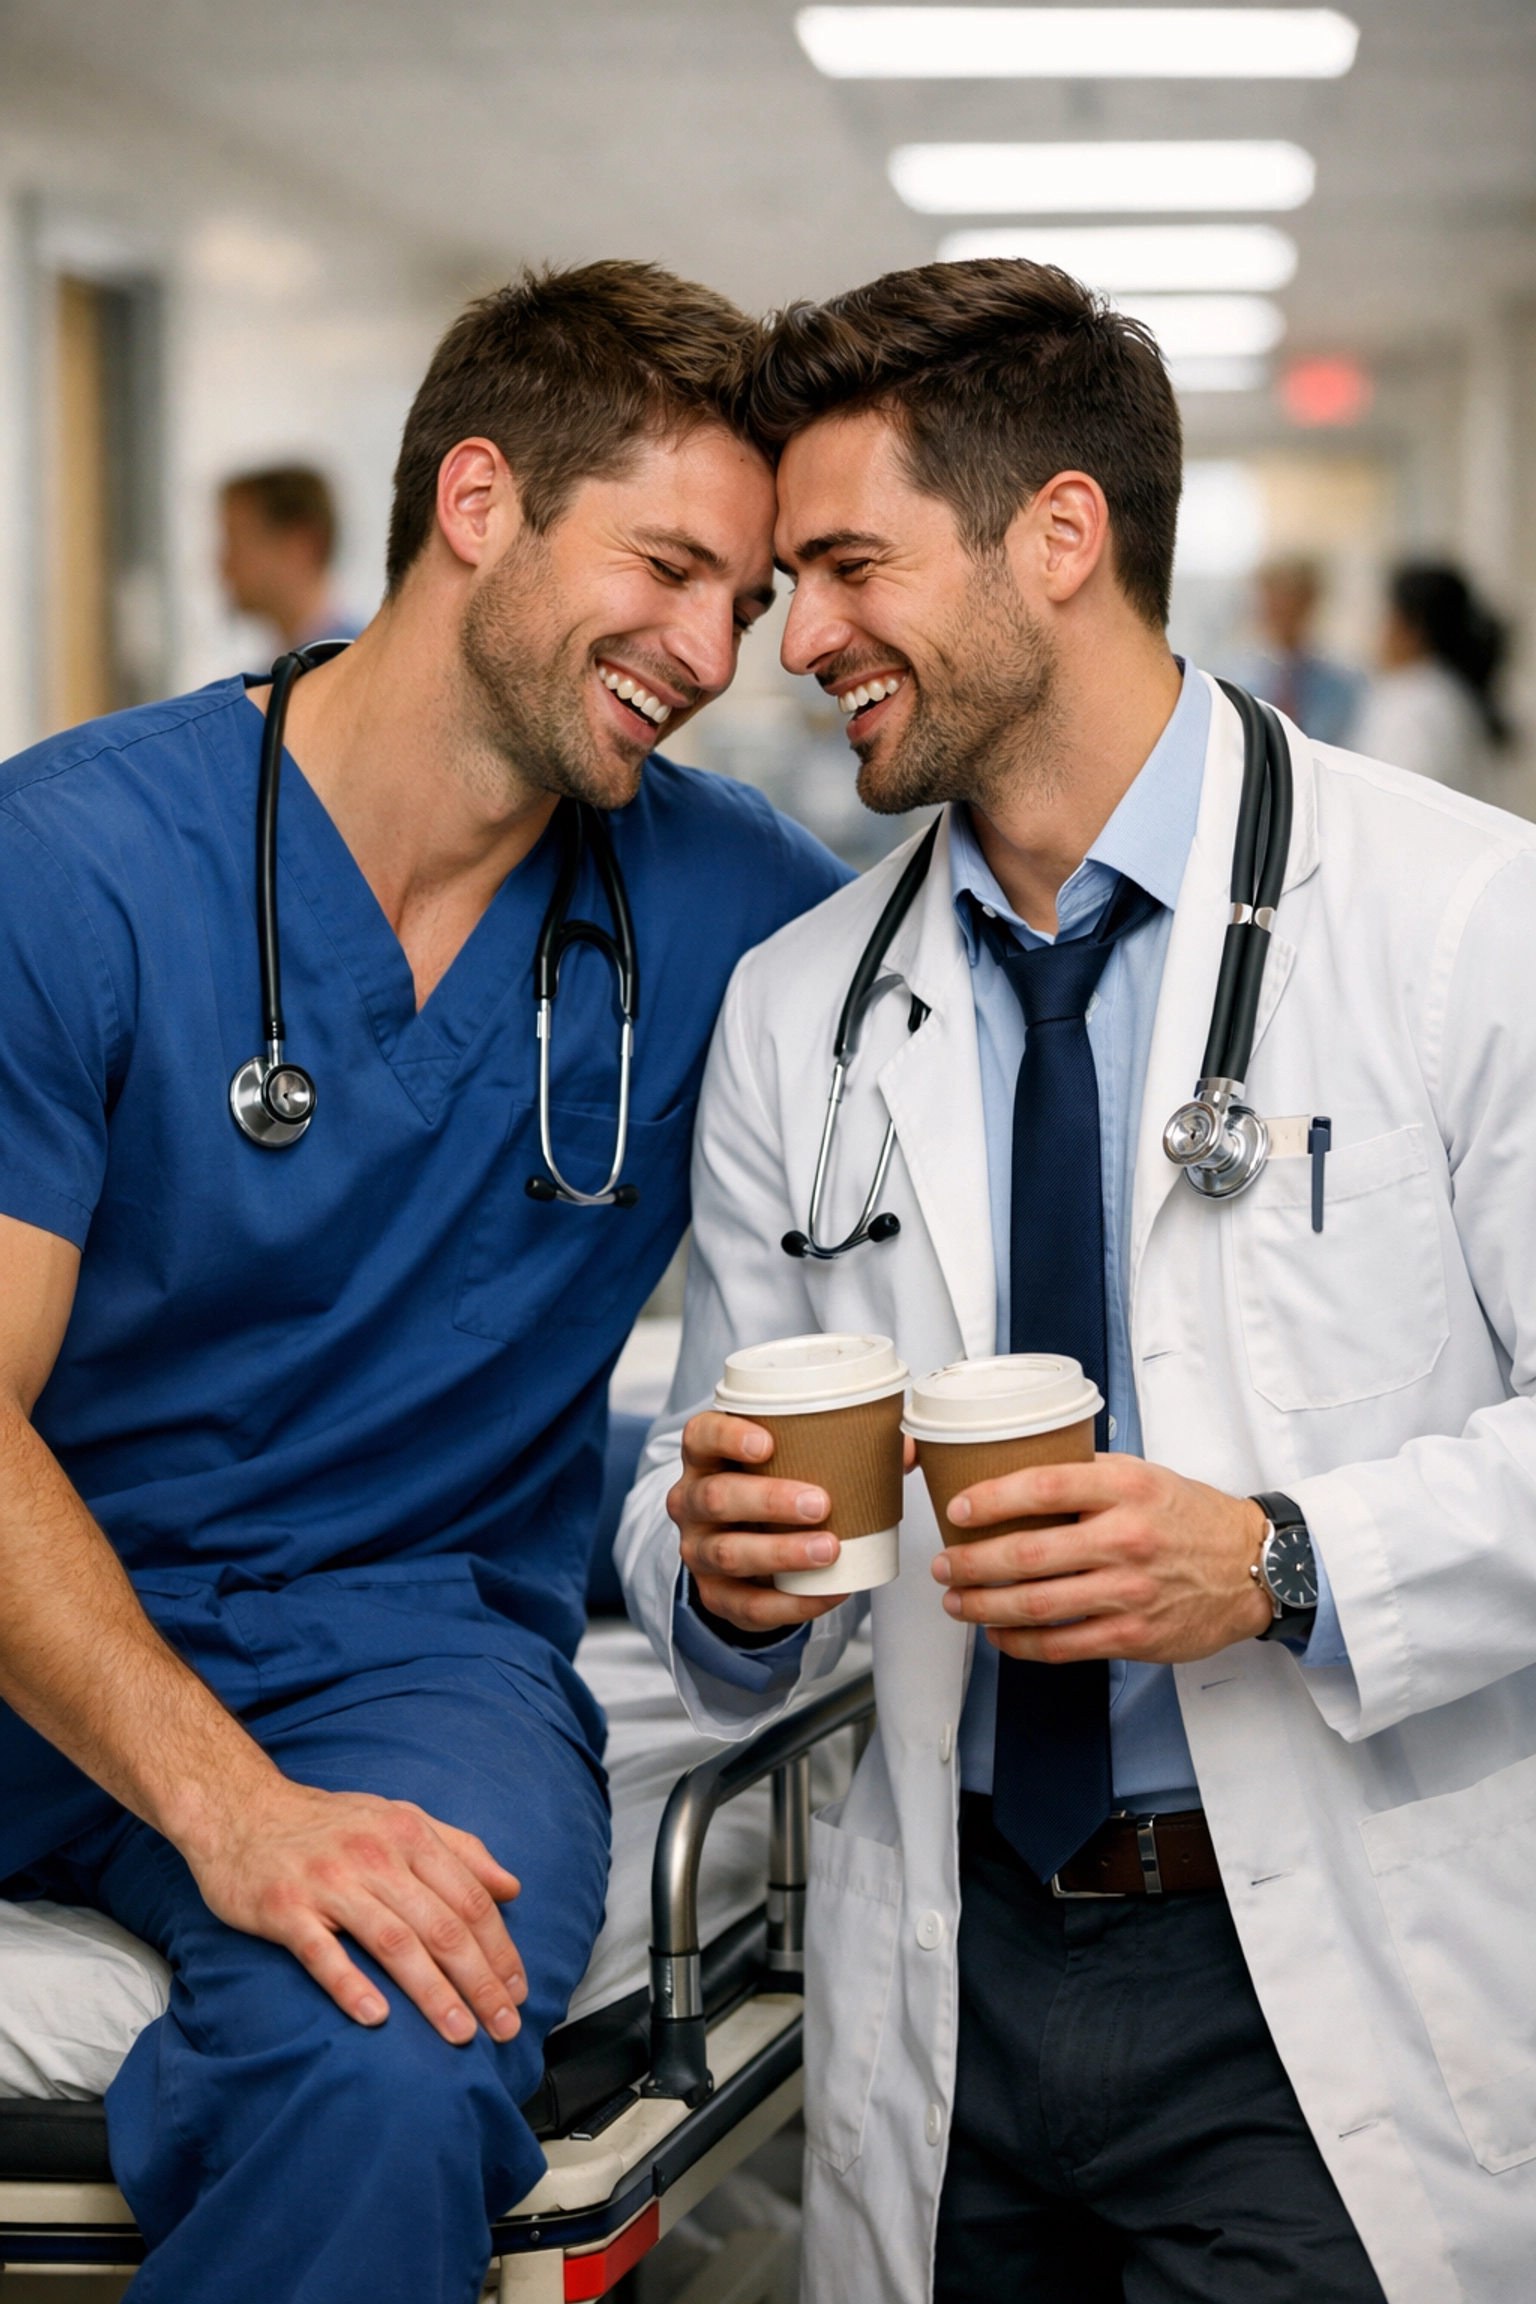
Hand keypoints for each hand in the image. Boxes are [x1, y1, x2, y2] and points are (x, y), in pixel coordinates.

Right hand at [181, 1774, 526, 2045]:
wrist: (242, 1809)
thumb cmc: (331, 1822)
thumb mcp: (401, 1819)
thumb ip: (460, 1851)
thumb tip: (511, 1887)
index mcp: (409, 1835)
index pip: (470, 1899)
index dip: (500, 1948)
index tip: (519, 1990)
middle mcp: (376, 1857)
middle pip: (441, 1926)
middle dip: (480, 1981)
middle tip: (505, 2026)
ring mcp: (330, 1883)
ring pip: (394, 1942)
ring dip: (432, 1992)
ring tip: (460, 2033)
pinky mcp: (285, 1909)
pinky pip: (323, 1952)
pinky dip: (351, 1985)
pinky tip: (376, 2017)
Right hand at [668, 1410, 850, 1633]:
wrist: (740, 1543)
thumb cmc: (771, 1487)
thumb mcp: (790, 1461)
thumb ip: (844, 1447)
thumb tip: (906, 1449)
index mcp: (706, 1457)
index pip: (701, 1436)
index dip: (728, 1437)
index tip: (767, 1443)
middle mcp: (690, 1502)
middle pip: (717, 1497)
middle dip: (769, 1501)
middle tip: (821, 1503)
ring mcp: (698, 1551)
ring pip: (729, 1553)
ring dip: (781, 1553)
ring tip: (830, 1549)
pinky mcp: (715, 1595)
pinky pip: (748, 1605)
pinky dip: (793, 1603)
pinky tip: (829, 1593)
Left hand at [929, 1455, 1272, 1663]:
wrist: (1254, 1565)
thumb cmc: (1192, 1517)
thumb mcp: (1145, 1476)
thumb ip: (1088, 1475)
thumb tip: (1020, 1474)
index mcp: (1125, 1489)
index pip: (1043, 1485)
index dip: (991, 1498)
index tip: (958, 1507)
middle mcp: (1125, 1539)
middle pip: (1027, 1553)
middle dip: (970, 1562)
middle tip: (942, 1563)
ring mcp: (1129, 1591)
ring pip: (1035, 1604)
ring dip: (982, 1605)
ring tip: (956, 1600)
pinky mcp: (1134, 1635)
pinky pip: (1061, 1645)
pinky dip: (1019, 1643)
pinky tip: (998, 1634)